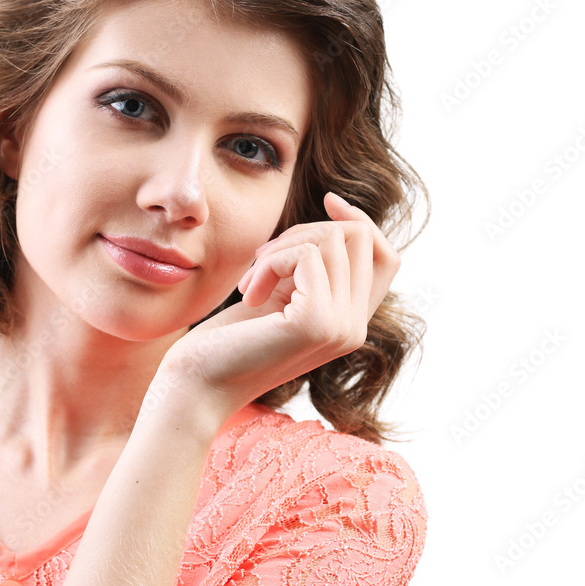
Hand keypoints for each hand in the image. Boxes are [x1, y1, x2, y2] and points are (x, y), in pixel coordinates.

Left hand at [157, 193, 399, 424]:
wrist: (198, 385)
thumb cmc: (228, 340)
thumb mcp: (280, 294)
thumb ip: (313, 269)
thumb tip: (339, 213)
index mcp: (350, 322)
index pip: (386, 257)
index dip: (362, 220)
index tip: (328, 200)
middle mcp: (356, 328)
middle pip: (359, 237)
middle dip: (303, 231)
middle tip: (262, 260)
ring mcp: (342, 328)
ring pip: (332, 239)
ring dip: (280, 248)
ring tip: (251, 279)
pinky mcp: (317, 322)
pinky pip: (305, 255)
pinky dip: (270, 262)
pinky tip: (248, 292)